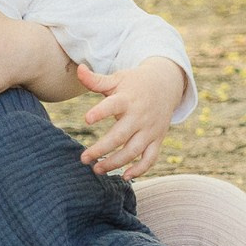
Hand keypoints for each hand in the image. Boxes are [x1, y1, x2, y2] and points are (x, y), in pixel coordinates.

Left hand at [75, 58, 185, 178]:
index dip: (100, 112)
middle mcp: (139, 116)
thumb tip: (79, 69)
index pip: (113, 106)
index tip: (86, 120)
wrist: (166, 84)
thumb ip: (96, 80)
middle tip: (83, 159)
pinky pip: (151, 158)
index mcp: (127, 99)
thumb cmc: (134, 83)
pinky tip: (125, 177)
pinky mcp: (157, 139)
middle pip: (120, 136)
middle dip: (101, 149)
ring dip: (115, 163)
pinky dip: (141, 169)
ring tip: (97, 169)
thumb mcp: (117, 78)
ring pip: (134, 151)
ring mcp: (150, 129)